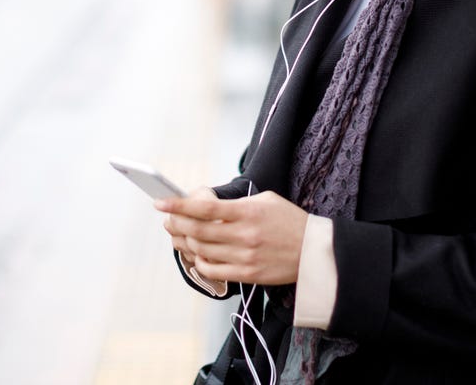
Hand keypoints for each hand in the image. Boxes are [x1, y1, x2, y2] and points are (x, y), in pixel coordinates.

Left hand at [158, 190, 308, 285]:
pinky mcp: (247, 275)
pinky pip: (212, 270)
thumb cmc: (290, 222)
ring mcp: (244, 257)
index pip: (204, 208)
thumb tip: (207, 205)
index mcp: (248, 212)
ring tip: (179, 235)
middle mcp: (244, 235)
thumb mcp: (266, 200)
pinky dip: (198, 261)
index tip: (161, 202)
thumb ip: (237, 202)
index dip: (178, 205)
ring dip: (184, 242)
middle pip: (197, 231)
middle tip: (167, 219)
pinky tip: (197, 254)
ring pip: (201, 250)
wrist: (314, 252)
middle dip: (175, 224)